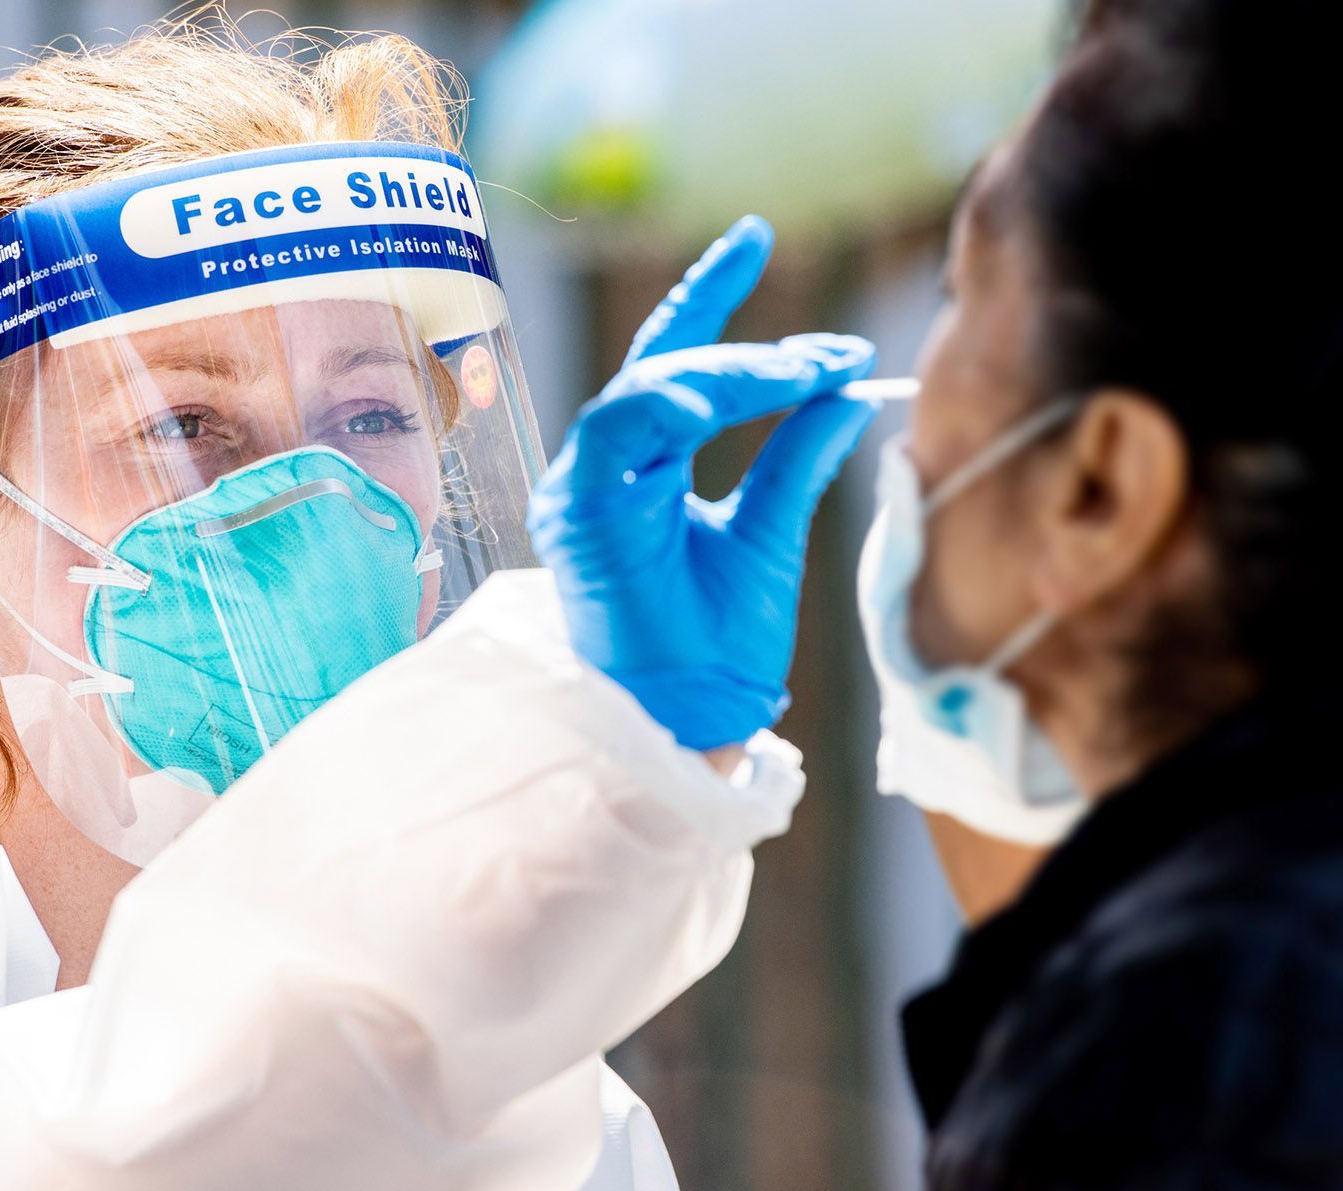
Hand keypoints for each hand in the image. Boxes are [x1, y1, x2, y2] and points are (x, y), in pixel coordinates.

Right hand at [528, 216, 878, 749]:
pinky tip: (718, 404)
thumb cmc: (717, 644)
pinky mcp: (576, 512)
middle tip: (831, 354)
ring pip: (641, 390)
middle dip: (747, 345)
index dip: (708, 293)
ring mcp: (584, 488)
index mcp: (643, 468)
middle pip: (662, 367)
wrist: (689, 719)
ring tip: (799, 374)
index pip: (673, 361)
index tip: (758, 234)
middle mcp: (606, 469)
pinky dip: (664, 406)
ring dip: (723, 373)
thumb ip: (796, 457)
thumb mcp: (770, 533)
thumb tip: (851, 389)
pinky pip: (613, 432)